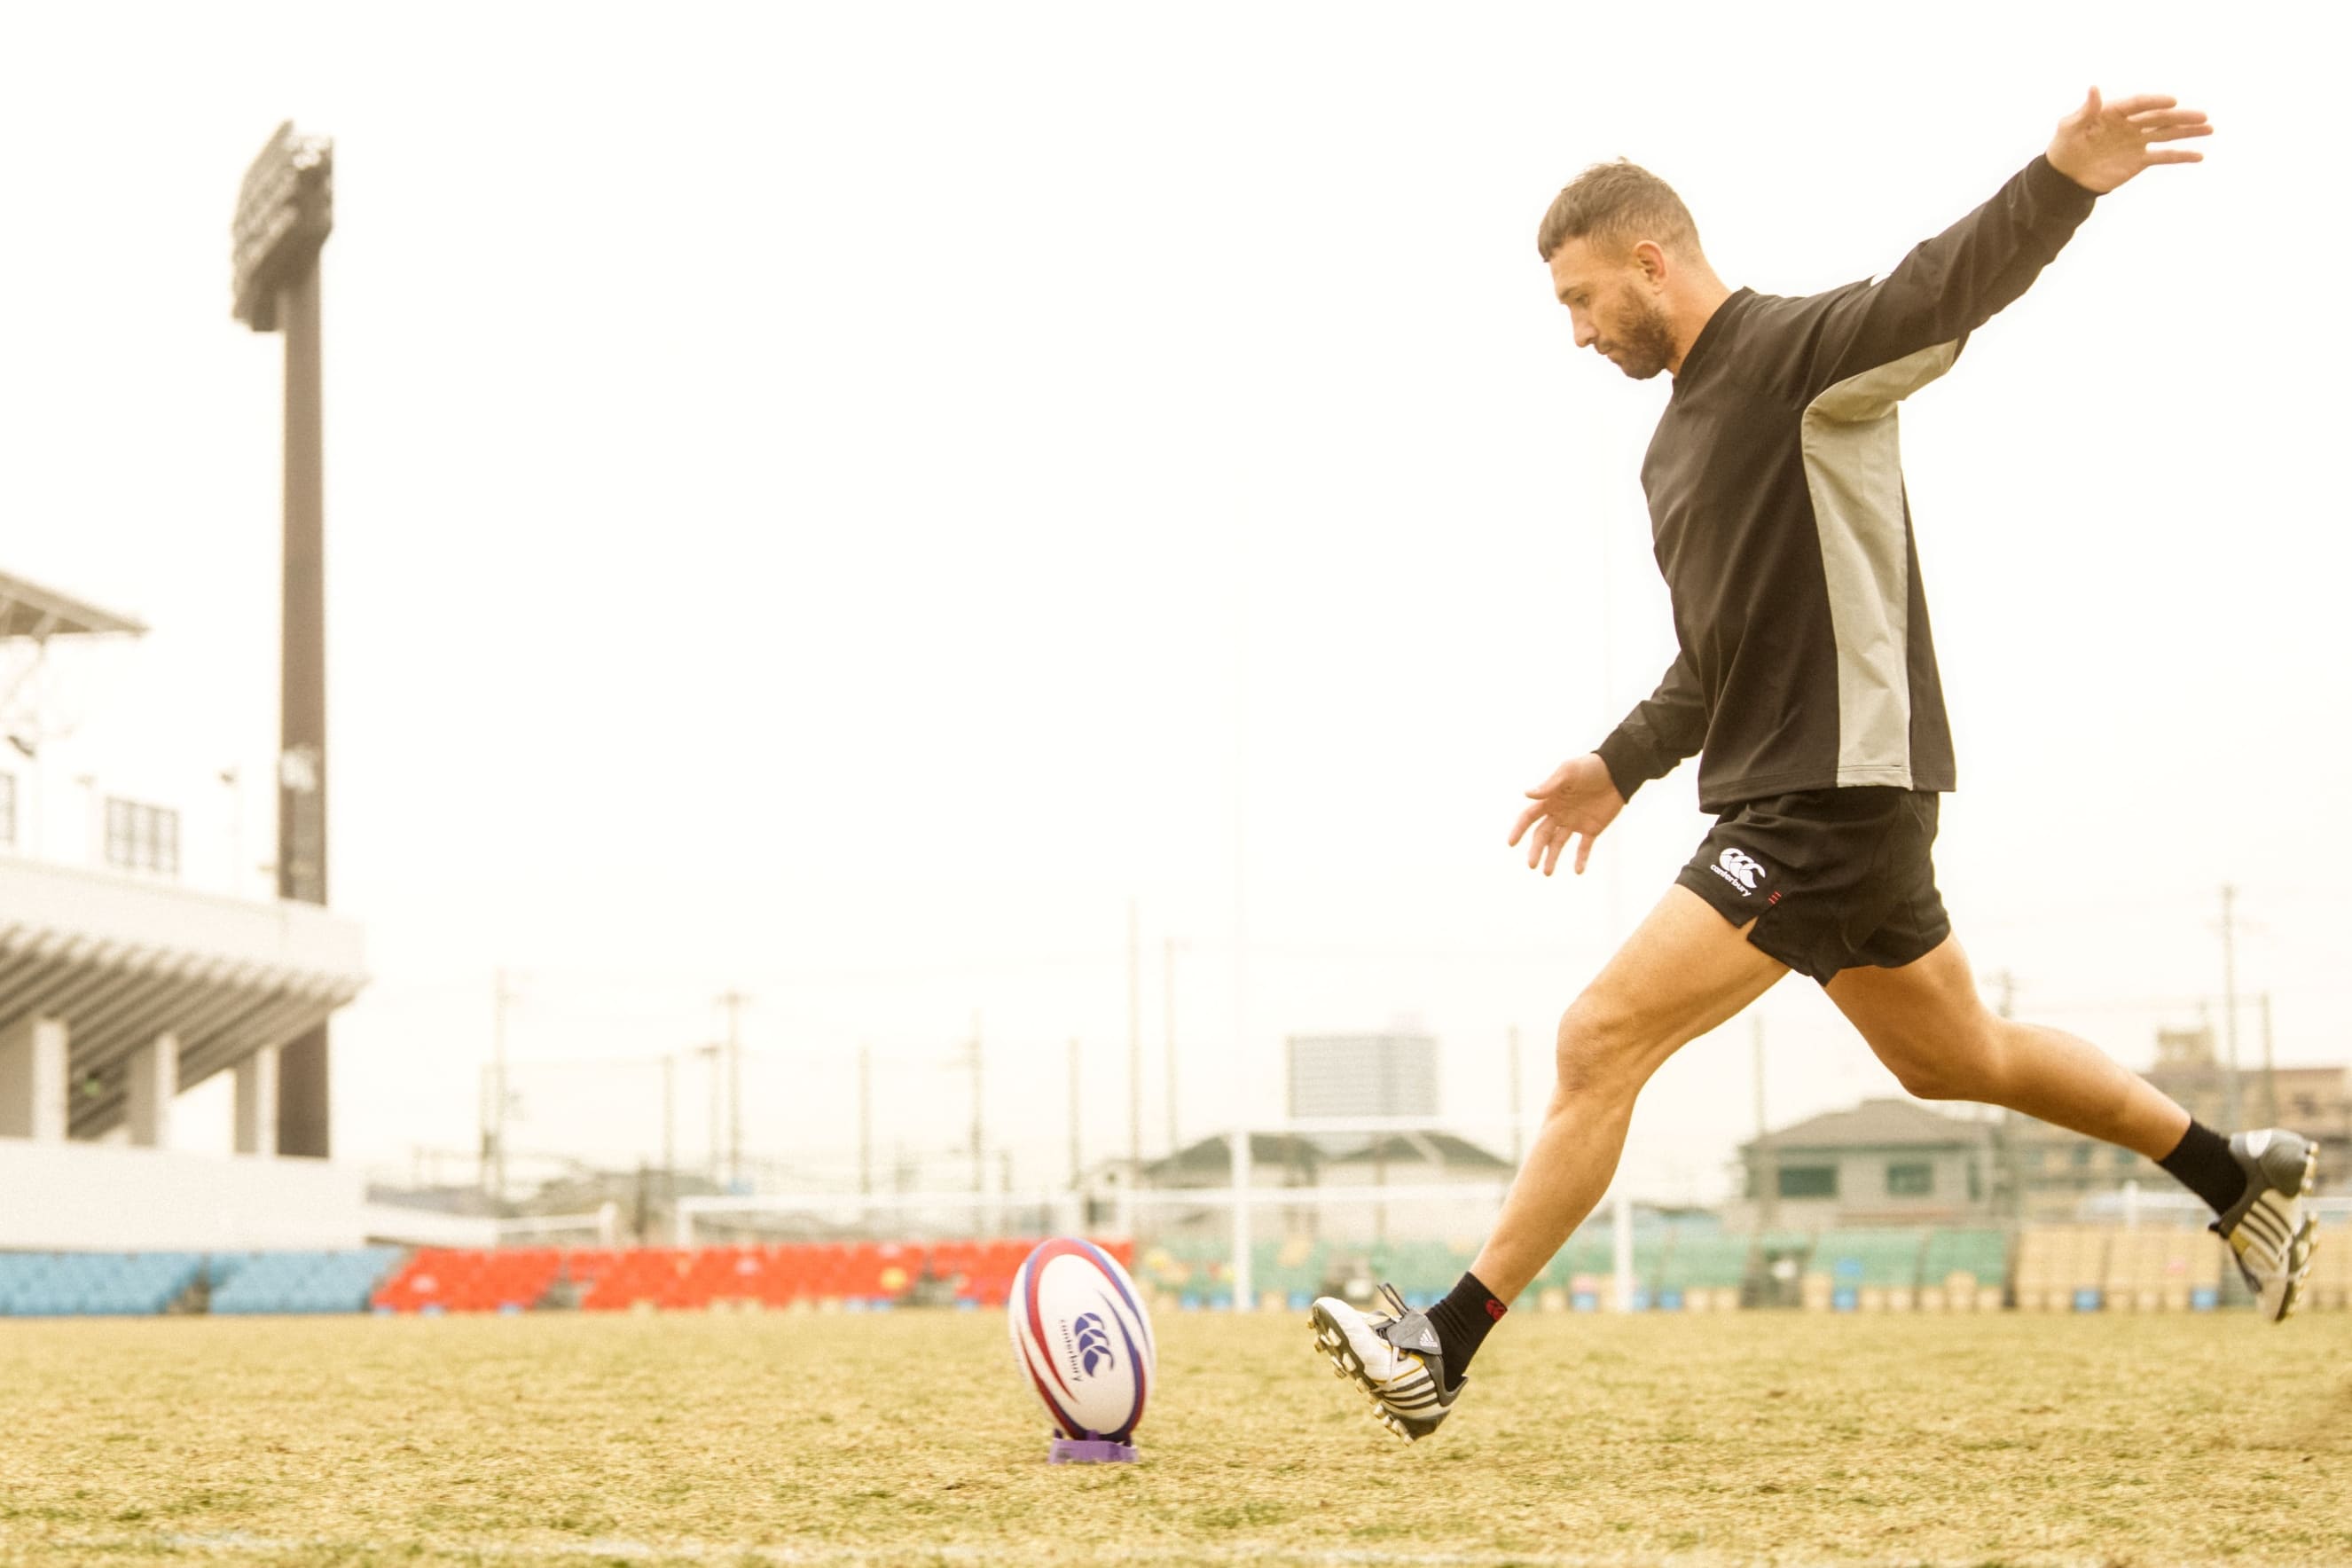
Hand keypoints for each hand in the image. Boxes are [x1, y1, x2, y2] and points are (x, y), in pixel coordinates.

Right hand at [1508, 754, 1625, 876]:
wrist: (1618, 771)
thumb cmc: (1590, 768)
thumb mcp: (1569, 773)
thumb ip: (1550, 786)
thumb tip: (1527, 794)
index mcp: (1550, 800)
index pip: (1529, 817)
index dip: (1519, 829)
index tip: (1511, 843)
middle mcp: (1559, 813)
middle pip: (1542, 835)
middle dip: (1536, 850)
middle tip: (1532, 865)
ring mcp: (1575, 822)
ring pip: (1559, 844)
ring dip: (1552, 858)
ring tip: (1547, 873)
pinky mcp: (1592, 828)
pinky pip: (1584, 847)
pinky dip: (1581, 859)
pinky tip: (1578, 871)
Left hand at [2046, 88, 2210, 193]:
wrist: (2065, 177)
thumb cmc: (2064, 147)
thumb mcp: (2069, 128)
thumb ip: (2085, 111)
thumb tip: (2094, 87)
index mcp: (2115, 111)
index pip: (2139, 104)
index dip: (2155, 102)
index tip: (2172, 101)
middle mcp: (2130, 124)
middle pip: (2160, 118)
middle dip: (2182, 117)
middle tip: (2203, 116)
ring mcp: (2137, 141)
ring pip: (2167, 134)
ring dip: (2188, 132)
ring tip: (2209, 128)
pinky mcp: (2139, 160)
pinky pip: (2163, 156)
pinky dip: (2180, 156)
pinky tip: (2199, 156)